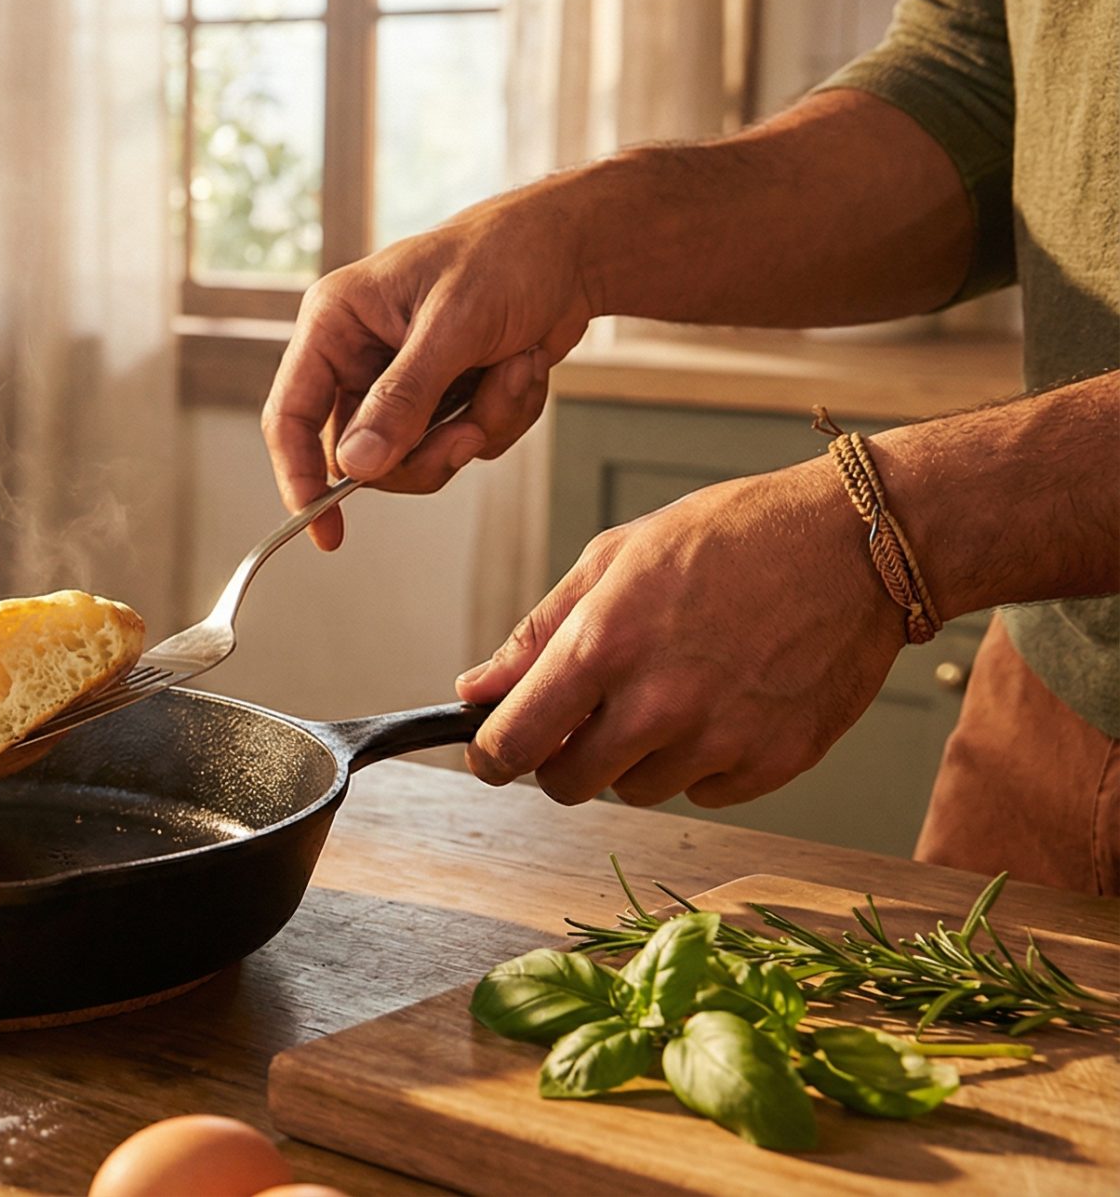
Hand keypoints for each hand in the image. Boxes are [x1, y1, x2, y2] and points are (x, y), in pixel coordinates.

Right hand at [263, 179, 599, 548]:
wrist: (574, 247)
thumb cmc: (506, 256)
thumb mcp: (454, 325)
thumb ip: (403, 397)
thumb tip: (358, 465)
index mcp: (336, 324)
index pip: (290, 415)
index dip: (298, 476)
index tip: (323, 529)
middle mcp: (359, 356)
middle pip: (362, 454)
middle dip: (426, 450)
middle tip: (469, 434)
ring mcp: (404, 381)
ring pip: (418, 457)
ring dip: (477, 426)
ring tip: (513, 370)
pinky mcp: (446, 397)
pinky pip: (463, 444)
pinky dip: (503, 415)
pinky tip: (522, 366)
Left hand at [454, 461, 901, 806]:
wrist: (856, 544)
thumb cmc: (733, 536)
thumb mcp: (615, 558)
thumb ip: (537, 633)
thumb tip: (475, 689)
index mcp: (606, 644)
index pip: (514, 743)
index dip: (491, 756)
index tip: (491, 754)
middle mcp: (660, 703)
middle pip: (569, 785)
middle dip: (563, 759)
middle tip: (587, 717)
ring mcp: (722, 740)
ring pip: (637, 791)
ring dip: (637, 757)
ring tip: (673, 689)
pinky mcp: (776, 763)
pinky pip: (705, 794)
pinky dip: (702, 763)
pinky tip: (724, 704)